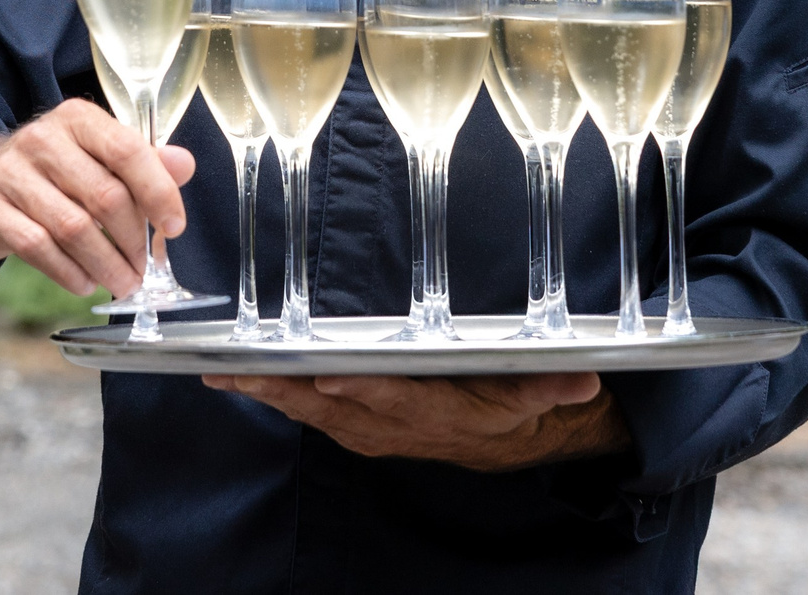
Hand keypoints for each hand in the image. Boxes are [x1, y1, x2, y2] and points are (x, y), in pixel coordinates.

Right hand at [0, 98, 194, 298]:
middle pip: (104, 196)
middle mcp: (42, 139)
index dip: (158, 192)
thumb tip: (184, 165)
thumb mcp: (98, 156)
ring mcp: (11, 173)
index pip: (127, 150)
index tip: (174, 226)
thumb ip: (145, 161)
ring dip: (105, 265)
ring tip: (121, 282)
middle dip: (133, 241)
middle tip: (144, 268)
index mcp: (78, 119)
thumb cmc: (54, 172)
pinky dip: (69, 272)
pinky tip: (85, 283)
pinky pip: (38, 248)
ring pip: (73, 228)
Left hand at [201, 371, 627, 471]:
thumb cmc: (504, 402)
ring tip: (223, 371)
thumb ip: (550, 384)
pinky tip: (240, 379)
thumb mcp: (532, 393)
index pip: (393, 398)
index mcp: (432, 411)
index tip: (328, 376)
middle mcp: (391, 423)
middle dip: (283, 389)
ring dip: (267, 392)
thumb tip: (583, 380)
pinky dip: (273, 395)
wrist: (492, 439)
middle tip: (238, 369)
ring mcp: (367, 427)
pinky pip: (307, 412)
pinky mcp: (352, 424)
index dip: (361, 390)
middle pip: (332, 406)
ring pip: (310, 411)